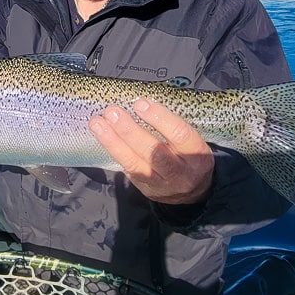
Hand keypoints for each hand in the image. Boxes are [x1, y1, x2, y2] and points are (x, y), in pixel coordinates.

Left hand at [89, 98, 214, 204]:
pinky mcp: (146, 189)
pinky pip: (127, 169)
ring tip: (98, 123)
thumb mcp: (193, 140)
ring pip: (135, 163)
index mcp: (197, 153)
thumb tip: (142, 102)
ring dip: (113, 142)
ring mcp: (162, 184)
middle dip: (130, 131)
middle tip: (113, 112)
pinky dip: (114, 151)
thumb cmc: (190, 156)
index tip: (140, 104)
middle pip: (154, 152)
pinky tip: (102, 136)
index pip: (179, 134)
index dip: (159, 118)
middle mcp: (181, 172)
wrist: (194, 192)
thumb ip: (172, 125)